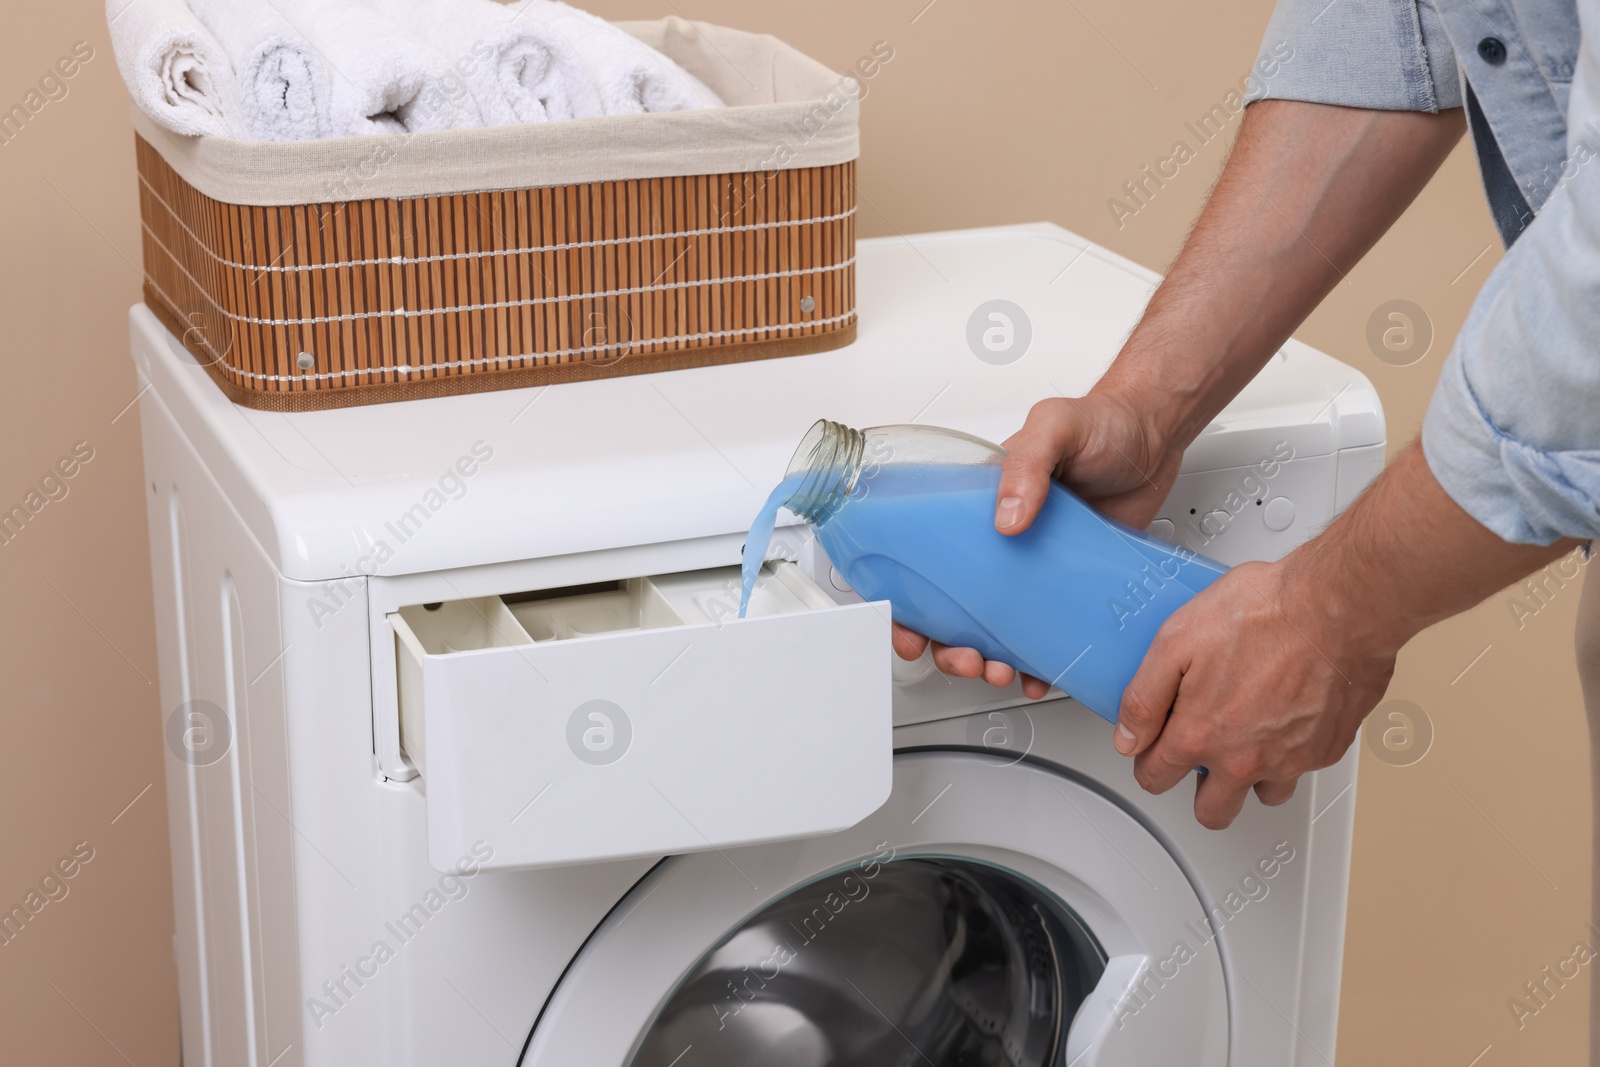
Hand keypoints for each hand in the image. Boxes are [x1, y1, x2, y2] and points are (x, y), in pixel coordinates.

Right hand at [893, 390, 1182, 696]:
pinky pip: (1048, 632)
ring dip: (990, 660)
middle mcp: (1000, 542)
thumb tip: (1006, 517)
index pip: (925, 560)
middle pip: (954, 609)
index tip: (909, 632)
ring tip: (1002, 672)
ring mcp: (1036, 567)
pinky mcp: (1073, 582)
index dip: (908, 603)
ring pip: (997, 629)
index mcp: (976, 507)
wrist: (1155, 436)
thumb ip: (1026, 465)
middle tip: (968, 660)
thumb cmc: (1100, 422)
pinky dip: (1040, 661)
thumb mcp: (1053, 428)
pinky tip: (1041, 672)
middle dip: (950, 647)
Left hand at [1114, 554, 1398, 828]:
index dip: (1148, 763)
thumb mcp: (1175, 641)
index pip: (1156, 778)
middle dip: (1198, 790)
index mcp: (1200, 735)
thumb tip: (1128, 737)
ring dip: (1251, 777)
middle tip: (1199, 759)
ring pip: (1263, 795)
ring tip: (1245, 740)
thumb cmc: (1263, 614)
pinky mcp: (1327, 748)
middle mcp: (1244, 759)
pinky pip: (1302, 768)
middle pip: (1212, 810)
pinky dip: (1291, 752)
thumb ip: (1143, 697)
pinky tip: (1286, 717)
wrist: (1336, 607)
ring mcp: (1289, 759)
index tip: (1153, 749)